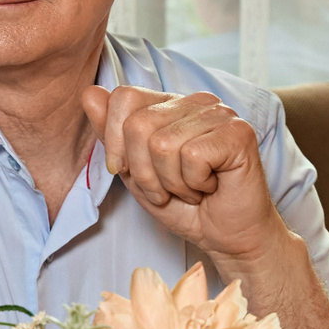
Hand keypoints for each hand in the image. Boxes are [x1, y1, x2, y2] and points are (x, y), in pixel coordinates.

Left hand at [81, 84, 287, 266]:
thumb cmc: (182, 204)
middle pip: (138, 124)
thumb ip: (110, 134)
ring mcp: (219, 113)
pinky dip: (195, 183)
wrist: (225, 235)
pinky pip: (193, 156)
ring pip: (163, 144)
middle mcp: (194, 101)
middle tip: (168, 188)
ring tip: (191, 188)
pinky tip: (210, 186)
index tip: (130, 171)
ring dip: (171, 182)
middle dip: (145, 171)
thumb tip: (89, 93)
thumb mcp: (133, 172)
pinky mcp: (238, 132)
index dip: (116, 143)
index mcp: (168, 104)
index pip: (122, 97)